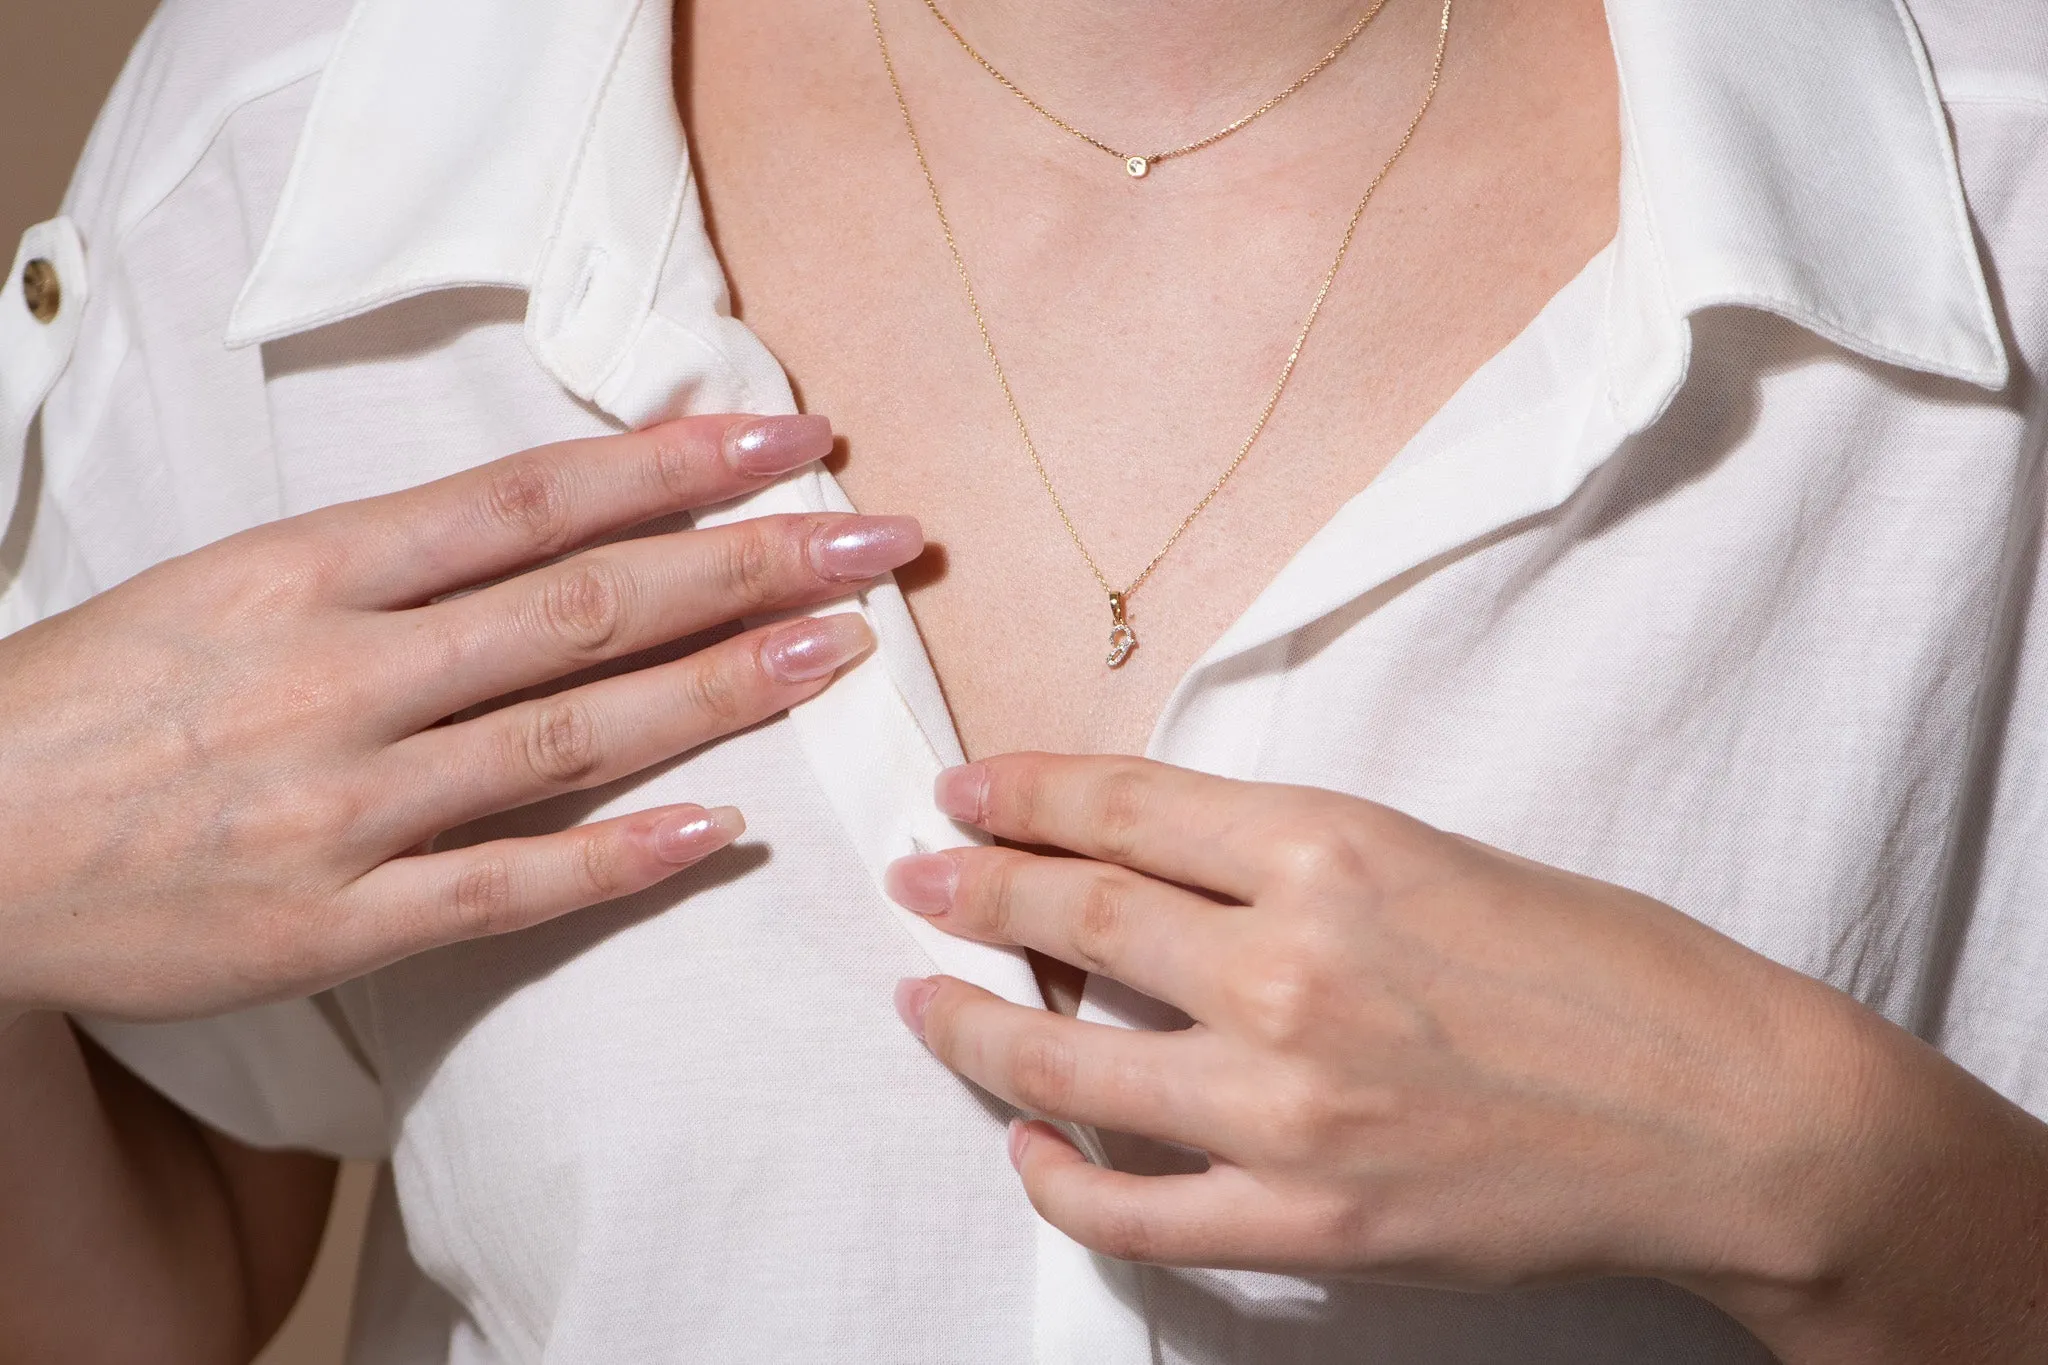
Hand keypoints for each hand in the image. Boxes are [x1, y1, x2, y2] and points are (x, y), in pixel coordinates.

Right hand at [0, 414, 914, 1022]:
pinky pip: (505, 885)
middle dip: (749, 564)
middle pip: (587, 604)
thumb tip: (561, 522)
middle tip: (878, 539)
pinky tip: (722, 830)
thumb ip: (390, 562)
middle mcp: (340, 674)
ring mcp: (342, 803)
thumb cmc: (97, 698)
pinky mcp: (333, 921)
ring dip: (722, 689)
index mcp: (309, 569)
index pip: (535, 499)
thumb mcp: (229, 580)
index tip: (795, 442)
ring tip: (840, 650)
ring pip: (572, 734)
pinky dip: (620, 857)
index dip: (678, 466)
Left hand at [885, 754, 2047, 1362]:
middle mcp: (1291, 964)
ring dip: (974, 1021)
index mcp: (1332, 847)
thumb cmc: (1605, 969)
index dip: (1023, 793)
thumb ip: (1291, 859)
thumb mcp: (1439, 853)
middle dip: (973, 888)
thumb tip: (1154, 862)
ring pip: (1069, 1055)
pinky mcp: (1308, 1217)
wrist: (1724, 1117)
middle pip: (1075, 912)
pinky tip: (1026, 1139)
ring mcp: (1288, 1102)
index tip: (966, 793)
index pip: (1124, 806)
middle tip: (918, 878)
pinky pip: (1131, 1203)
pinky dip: (1057, 1171)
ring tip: (923, 1000)